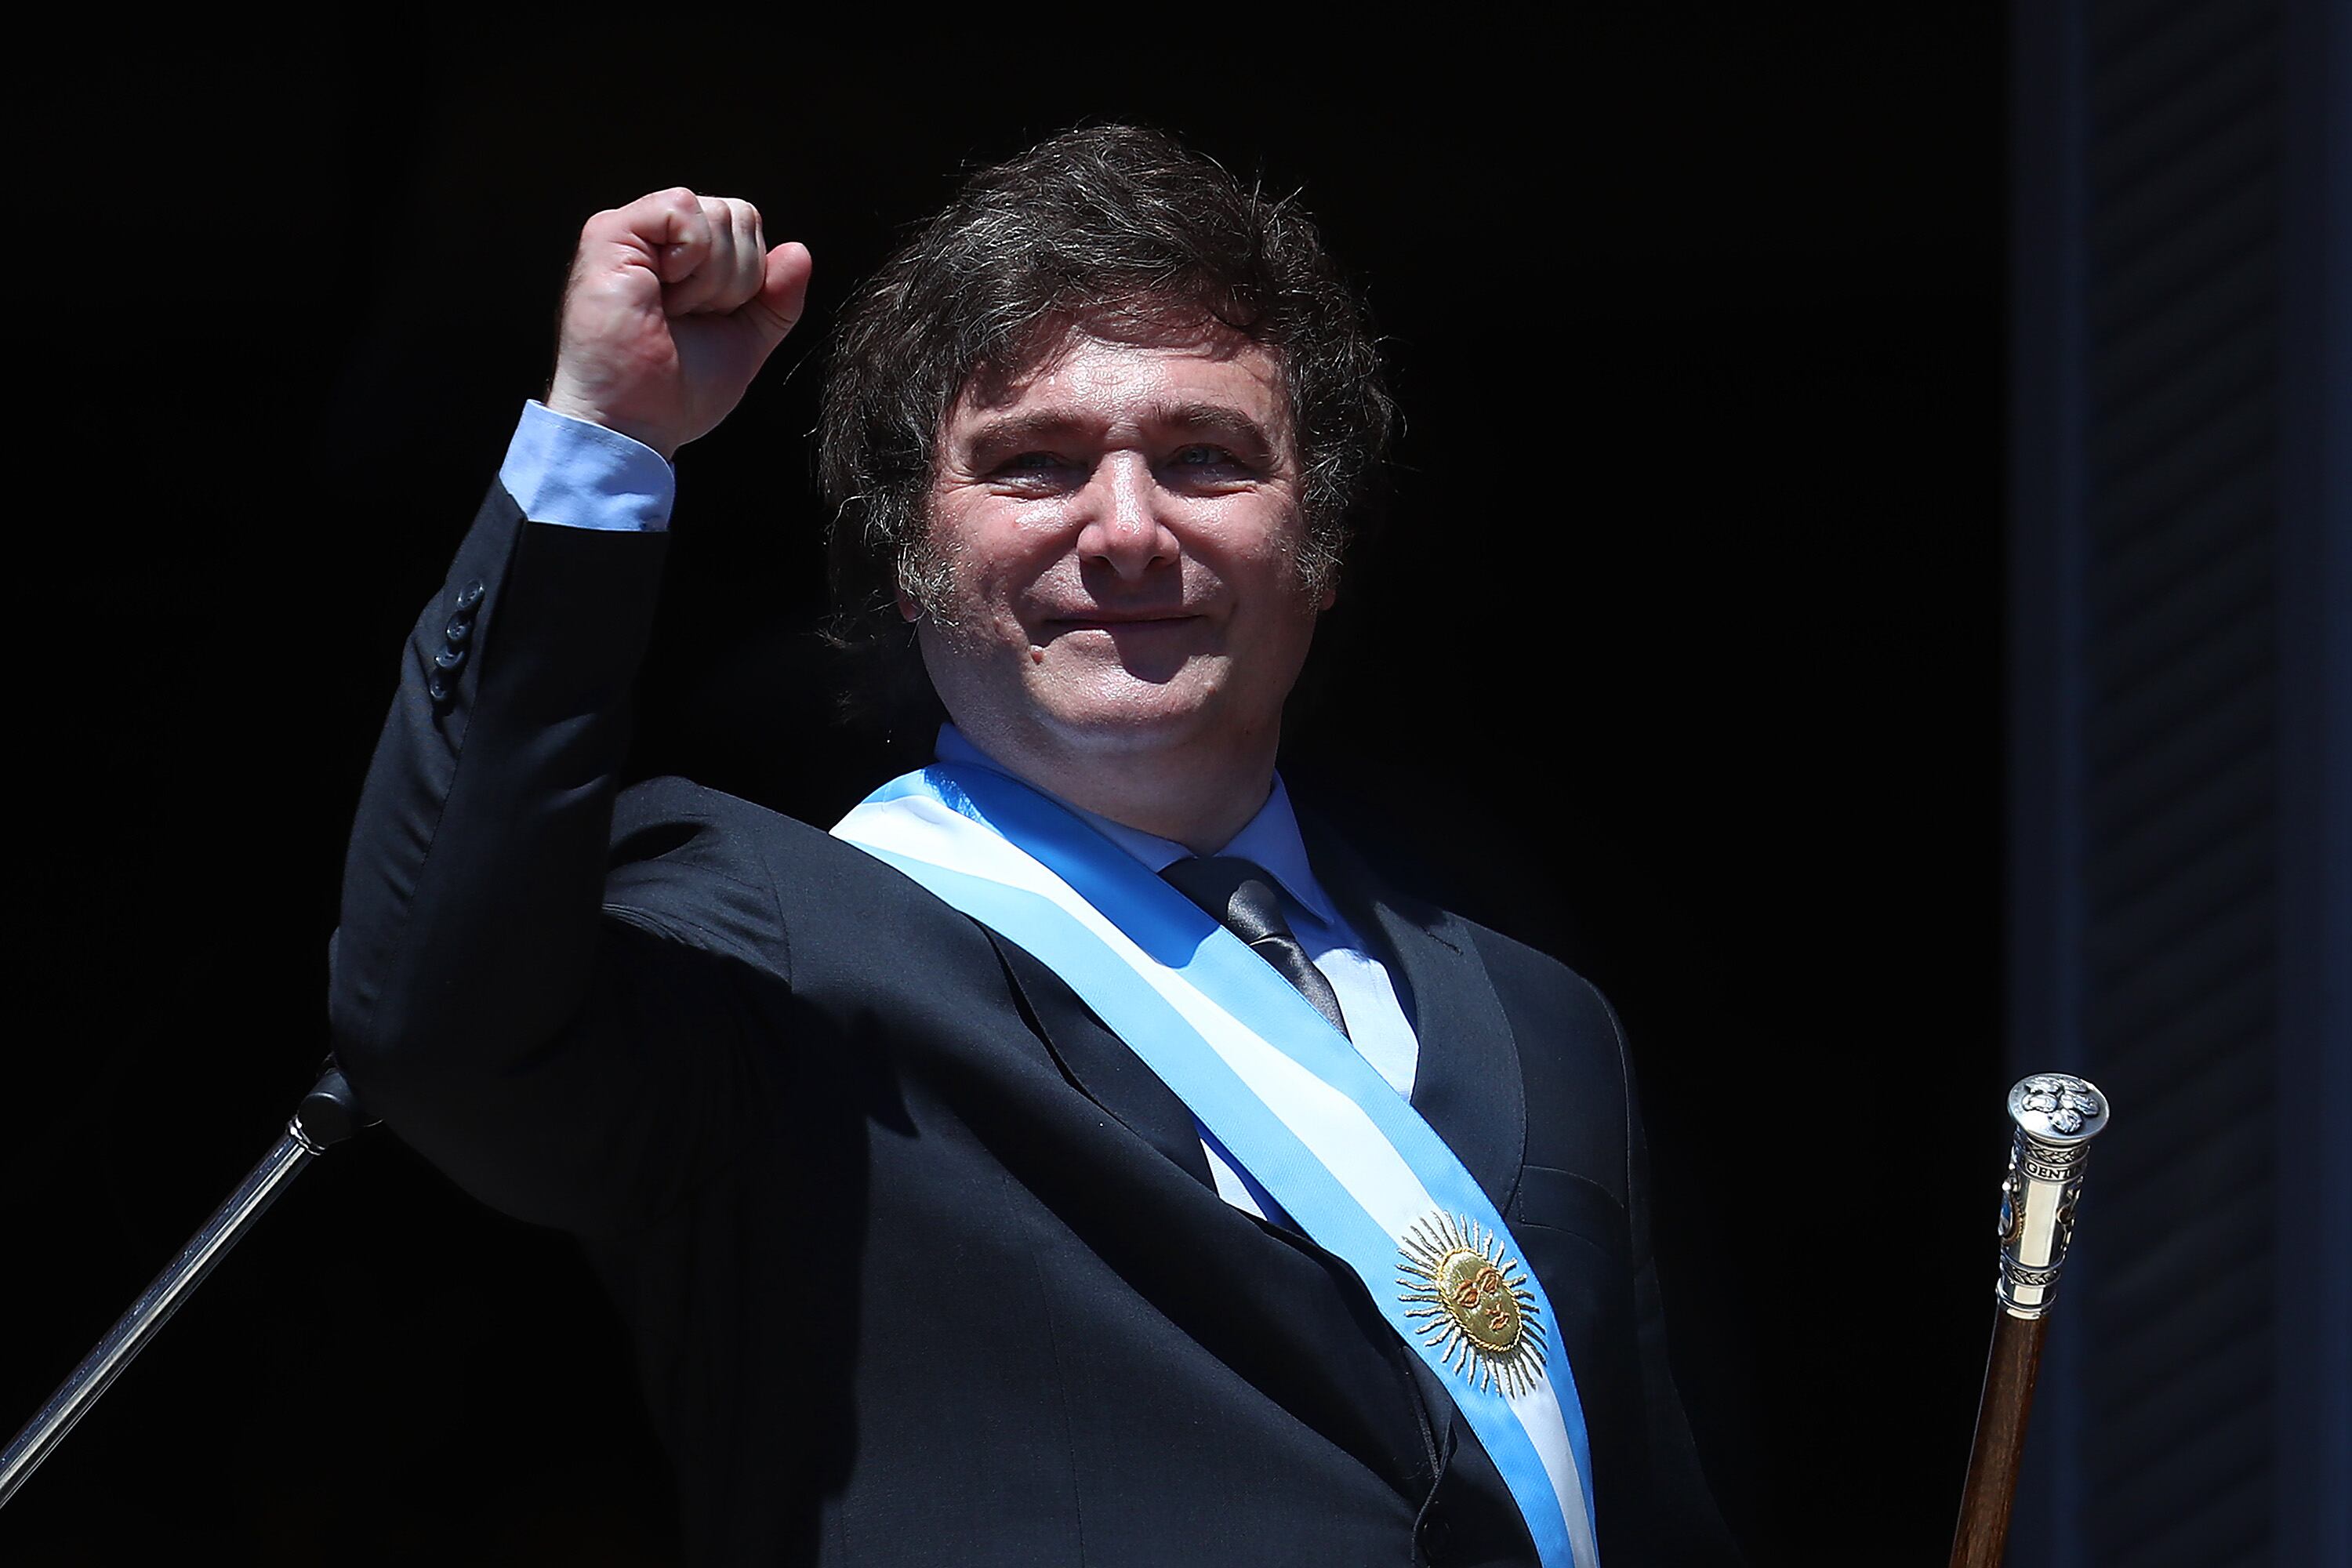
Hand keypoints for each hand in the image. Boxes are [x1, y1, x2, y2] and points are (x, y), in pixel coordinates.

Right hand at [543, 189, 812, 460]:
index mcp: (684, 258)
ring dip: (711, 278)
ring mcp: (631, 231)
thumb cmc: (678, 392)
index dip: (750, 277)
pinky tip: (662, 292)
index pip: (745, 228)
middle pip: (737, 214)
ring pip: (716, 212)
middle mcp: (657, 239)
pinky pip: (682, 207)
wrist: (634, 422)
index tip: (713, 319)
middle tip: (691, 317)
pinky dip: (690, 256)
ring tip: (672, 311)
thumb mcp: (745, 342)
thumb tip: (801, 252)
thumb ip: (777, 300)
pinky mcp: (609, 232)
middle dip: (735, 278)